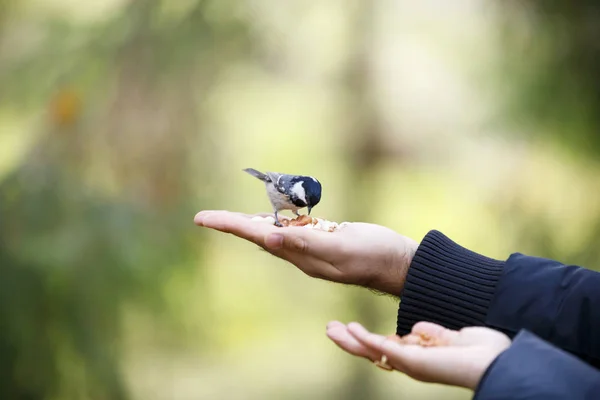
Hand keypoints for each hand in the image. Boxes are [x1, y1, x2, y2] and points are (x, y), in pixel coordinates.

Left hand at [194, 211, 418, 295]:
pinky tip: (270, 217)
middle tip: (204, 218)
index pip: (257, 235)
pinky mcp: (323, 238)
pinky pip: (291, 228)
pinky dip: (275, 220)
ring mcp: (311, 246)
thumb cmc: (373, 255)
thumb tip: (270, 238)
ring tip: (226, 219)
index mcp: (300, 254)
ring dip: (248, 223)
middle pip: (258, 233)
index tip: (203, 219)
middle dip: (232, 224)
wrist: (396, 263)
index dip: (230, 225)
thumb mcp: (340, 249)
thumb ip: (306, 245)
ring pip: (272, 231)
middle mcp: (300, 252)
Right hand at [326, 321, 510, 389]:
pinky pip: (384, 350)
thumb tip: (416, 328)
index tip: (350, 326)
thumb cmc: (482, 350)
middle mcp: (411, 362)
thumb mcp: (452, 336)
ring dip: (350, 341)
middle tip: (330, 329)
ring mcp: (411, 363)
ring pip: (372, 352)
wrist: (499, 360)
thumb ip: (433, 333)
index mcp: (419, 356)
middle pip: (372, 352)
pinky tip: (352, 329)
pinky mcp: (414, 361)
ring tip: (332, 330)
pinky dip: (366, 339)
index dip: (366, 338)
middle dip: (349, 341)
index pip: (385, 347)